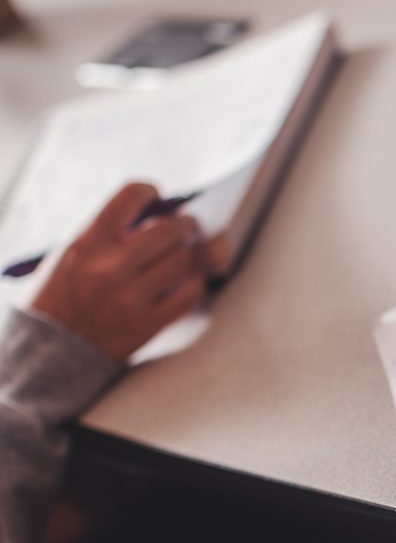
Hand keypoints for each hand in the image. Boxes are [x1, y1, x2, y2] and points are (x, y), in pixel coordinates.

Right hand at [31, 183, 208, 361]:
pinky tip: (187, 279)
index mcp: (87, 244)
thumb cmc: (66, 296)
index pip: (128, 198)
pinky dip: (194, 282)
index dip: (149, 192)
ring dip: (188, 254)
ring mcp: (131, 297)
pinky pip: (189, 293)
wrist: (53, 351)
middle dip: (182, 225)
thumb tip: (157, 213)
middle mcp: (109, 268)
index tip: (156, 197)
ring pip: (182, 260)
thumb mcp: (73, 255)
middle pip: (167, 231)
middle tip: (185, 226)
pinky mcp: (149, 323)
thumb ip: (109, 234)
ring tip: (182, 254)